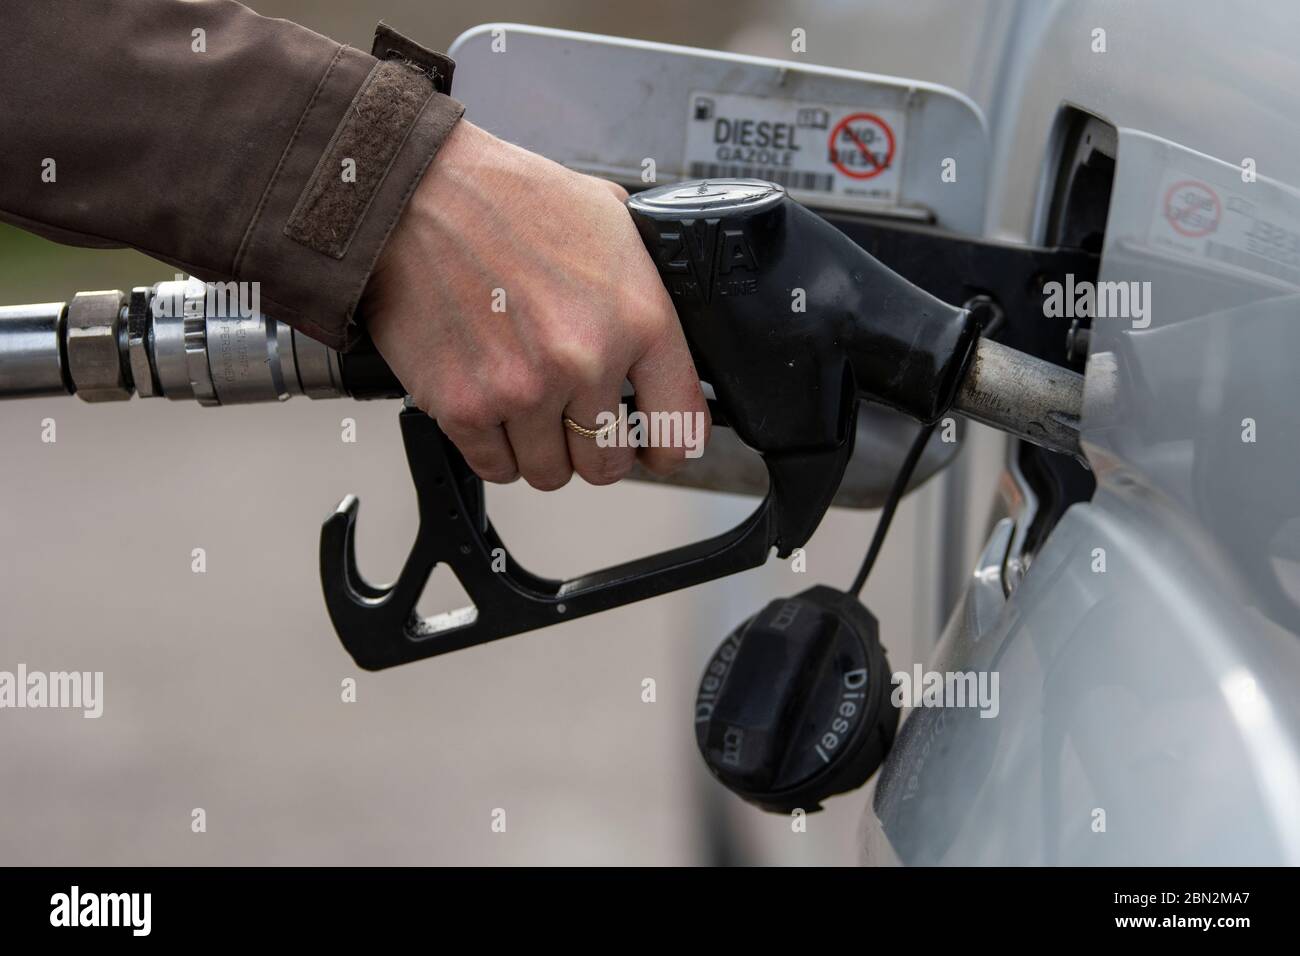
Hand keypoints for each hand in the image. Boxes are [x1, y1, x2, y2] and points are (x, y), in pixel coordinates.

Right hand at [364, 120, 707, 488]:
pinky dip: (495, 450)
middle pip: (607, 464)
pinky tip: (493, 411)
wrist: (417, 191)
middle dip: (596, 451)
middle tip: (578, 424)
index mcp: (638, 318)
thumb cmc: (509, 199)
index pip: (680, 427)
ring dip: (542, 452)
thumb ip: (643, 285)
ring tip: (529, 410)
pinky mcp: (464, 405)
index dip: (669, 448)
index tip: (657, 449)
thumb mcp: (610, 222)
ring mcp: (523, 389)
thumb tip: (663, 329)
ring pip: (550, 473)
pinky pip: (494, 467)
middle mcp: (585, 361)